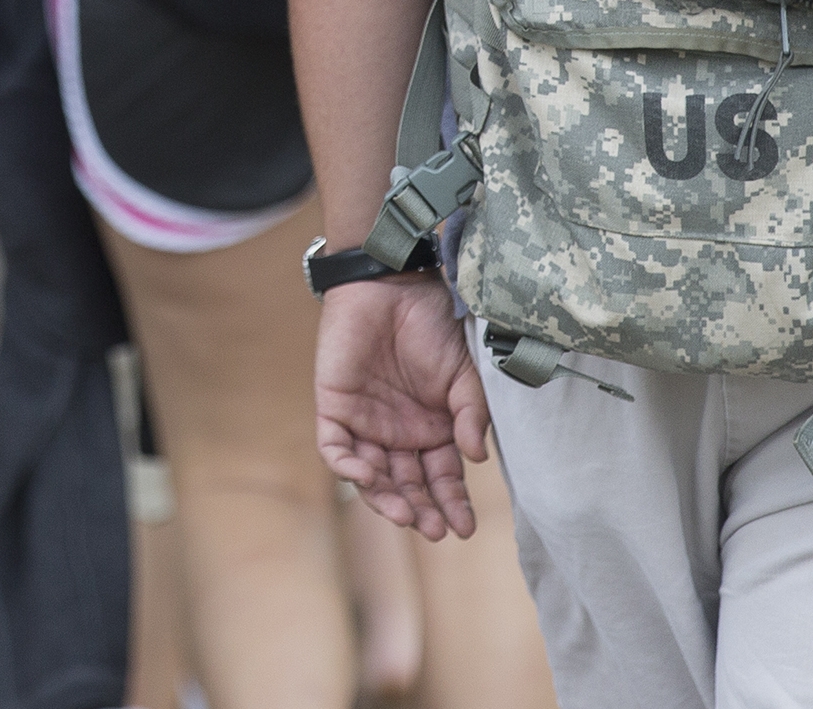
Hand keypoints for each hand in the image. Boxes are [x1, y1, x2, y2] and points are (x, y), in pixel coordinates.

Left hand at [317, 276, 489, 540]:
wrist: (393, 283)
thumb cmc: (433, 324)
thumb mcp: (464, 374)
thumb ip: (470, 415)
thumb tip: (477, 459)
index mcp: (433, 429)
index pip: (442, 479)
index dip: (452, 504)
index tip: (465, 528)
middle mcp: (399, 434)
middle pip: (408, 485)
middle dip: (421, 510)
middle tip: (435, 530)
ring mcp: (366, 423)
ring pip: (372, 477)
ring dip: (386, 499)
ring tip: (407, 515)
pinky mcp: (335, 407)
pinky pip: (336, 449)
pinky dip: (348, 467)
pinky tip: (368, 478)